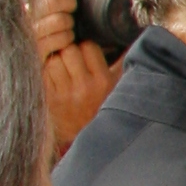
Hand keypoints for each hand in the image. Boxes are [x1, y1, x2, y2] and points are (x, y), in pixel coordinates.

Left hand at [28, 0, 117, 157]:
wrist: (93, 144)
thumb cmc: (108, 110)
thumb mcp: (121, 88)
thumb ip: (126, 64)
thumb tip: (141, 40)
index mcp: (102, 81)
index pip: (88, 47)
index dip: (87, 47)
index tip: (88, 53)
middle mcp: (83, 87)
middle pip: (69, 50)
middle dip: (70, 50)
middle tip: (74, 58)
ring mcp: (64, 95)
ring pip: (54, 61)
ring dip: (57, 60)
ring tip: (64, 68)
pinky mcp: (51, 101)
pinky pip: (44, 75)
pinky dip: (48, 72)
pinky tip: (56, 78)